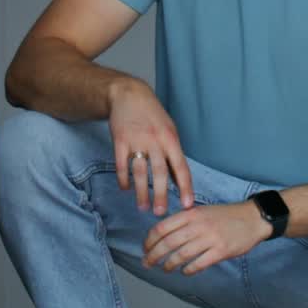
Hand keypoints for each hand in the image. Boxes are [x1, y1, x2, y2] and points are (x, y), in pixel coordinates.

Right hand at [108, 78, 193, 214]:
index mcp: (170, 139)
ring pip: (140, 171)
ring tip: (143, 207)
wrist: (129, 94)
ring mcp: (136, 140)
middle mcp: (155, 140)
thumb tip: (176, 180)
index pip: (181, 167)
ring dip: (141, 192)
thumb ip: (172, 154)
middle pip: (159, 172)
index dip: (185, 187)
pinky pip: (121, 164)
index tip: (187, 205)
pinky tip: (125, 189)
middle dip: (160, 194)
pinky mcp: (119, 140)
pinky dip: (123, 178)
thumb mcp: (169, 130)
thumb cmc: (153, 115)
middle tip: (160, 213)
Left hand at [142, 201, 271, 275]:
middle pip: (168, 243)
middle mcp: (198, 225)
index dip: (150, 240)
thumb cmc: (224, 216)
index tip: (145, 248)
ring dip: (169, 264)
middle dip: (154, 255)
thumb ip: (184, 221)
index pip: (162, 227)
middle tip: (147, 263)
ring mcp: (210, 238)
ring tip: (165, 268)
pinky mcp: (221, 251)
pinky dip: (189, 270)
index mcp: (191, 213)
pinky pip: (199, 263)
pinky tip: (185, 271)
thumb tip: (163, 235)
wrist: (252, 218)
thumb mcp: (202, 211)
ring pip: (182, 255)